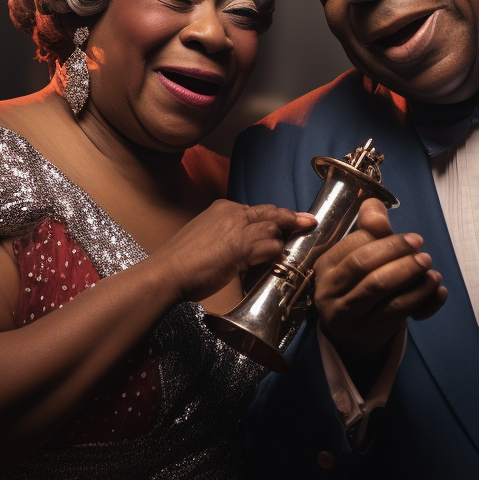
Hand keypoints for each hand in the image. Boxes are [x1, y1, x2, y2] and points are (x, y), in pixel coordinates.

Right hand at [156, 200, 313, 302]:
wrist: (168, 271)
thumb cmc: (182, 259)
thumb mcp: (205, 236)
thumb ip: (226, 235)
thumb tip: (241, 244)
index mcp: (223, 208)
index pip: (257, 209)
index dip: (275, 215)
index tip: (288, 219)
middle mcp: (232, 213)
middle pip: (271, 213)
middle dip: (292, 218)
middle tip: (309, 221)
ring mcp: (238, 230)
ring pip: (273, 229)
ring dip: (285, 238)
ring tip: (298, 243)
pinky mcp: (241, 248)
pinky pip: (269, 247)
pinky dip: (278, 252)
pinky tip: (282, 257)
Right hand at [313, 198, 446, 361]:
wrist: (351, 333)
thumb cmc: (357, 285)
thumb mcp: (359, 256)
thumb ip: (369, 228)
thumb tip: (374, 206)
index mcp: (325, 265)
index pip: (354, 244)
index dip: (385, 238)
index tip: (412, 238)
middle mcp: (329, 289)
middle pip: (363, 264)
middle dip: (396, 252)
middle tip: (421, 249)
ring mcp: (347, 313)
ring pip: (378, 287)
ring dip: (409, 273)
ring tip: (429, 267)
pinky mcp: (367, 331)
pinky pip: (397, 311)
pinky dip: (420, 297)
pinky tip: (435, 289)